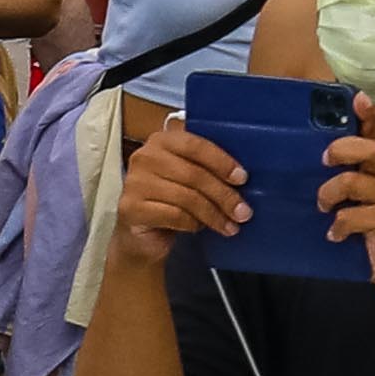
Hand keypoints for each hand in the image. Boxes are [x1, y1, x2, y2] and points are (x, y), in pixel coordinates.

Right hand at [109, 116, 253, 263]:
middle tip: (243, 212)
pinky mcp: (130, 208)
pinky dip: (193, 224)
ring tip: (230, 226)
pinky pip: (174, 215)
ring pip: (187, 197)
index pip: (196, 145)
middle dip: (224, 195)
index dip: (222, 162)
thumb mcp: (190, 177)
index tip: (242, 178)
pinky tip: (200, 228)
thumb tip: (242, 179)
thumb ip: (207, 169)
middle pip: (194, 174)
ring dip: (214, 214)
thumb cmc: (171, 200)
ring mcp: (134, 182)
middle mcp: (144, 156)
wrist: (141, 235)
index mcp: (162, 140)